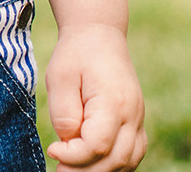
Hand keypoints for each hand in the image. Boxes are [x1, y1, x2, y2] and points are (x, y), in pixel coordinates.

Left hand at [44, 22, 145, 169]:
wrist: (99, 33)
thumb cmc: (77, 53)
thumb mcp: (59, 76)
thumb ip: (63, 112)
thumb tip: (68, 142)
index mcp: (114, 101)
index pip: (97, 145)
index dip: (73, 156)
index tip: (53, 149)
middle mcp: (132, 114)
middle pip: (115, 159)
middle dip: (85, 171)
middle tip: (59, 170)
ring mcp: (138, 118)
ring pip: (128, 161)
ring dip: (101, 171)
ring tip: (73, 169)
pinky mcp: (136, 121)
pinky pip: (132, 153)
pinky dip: (115, 165)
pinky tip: (93, 164)